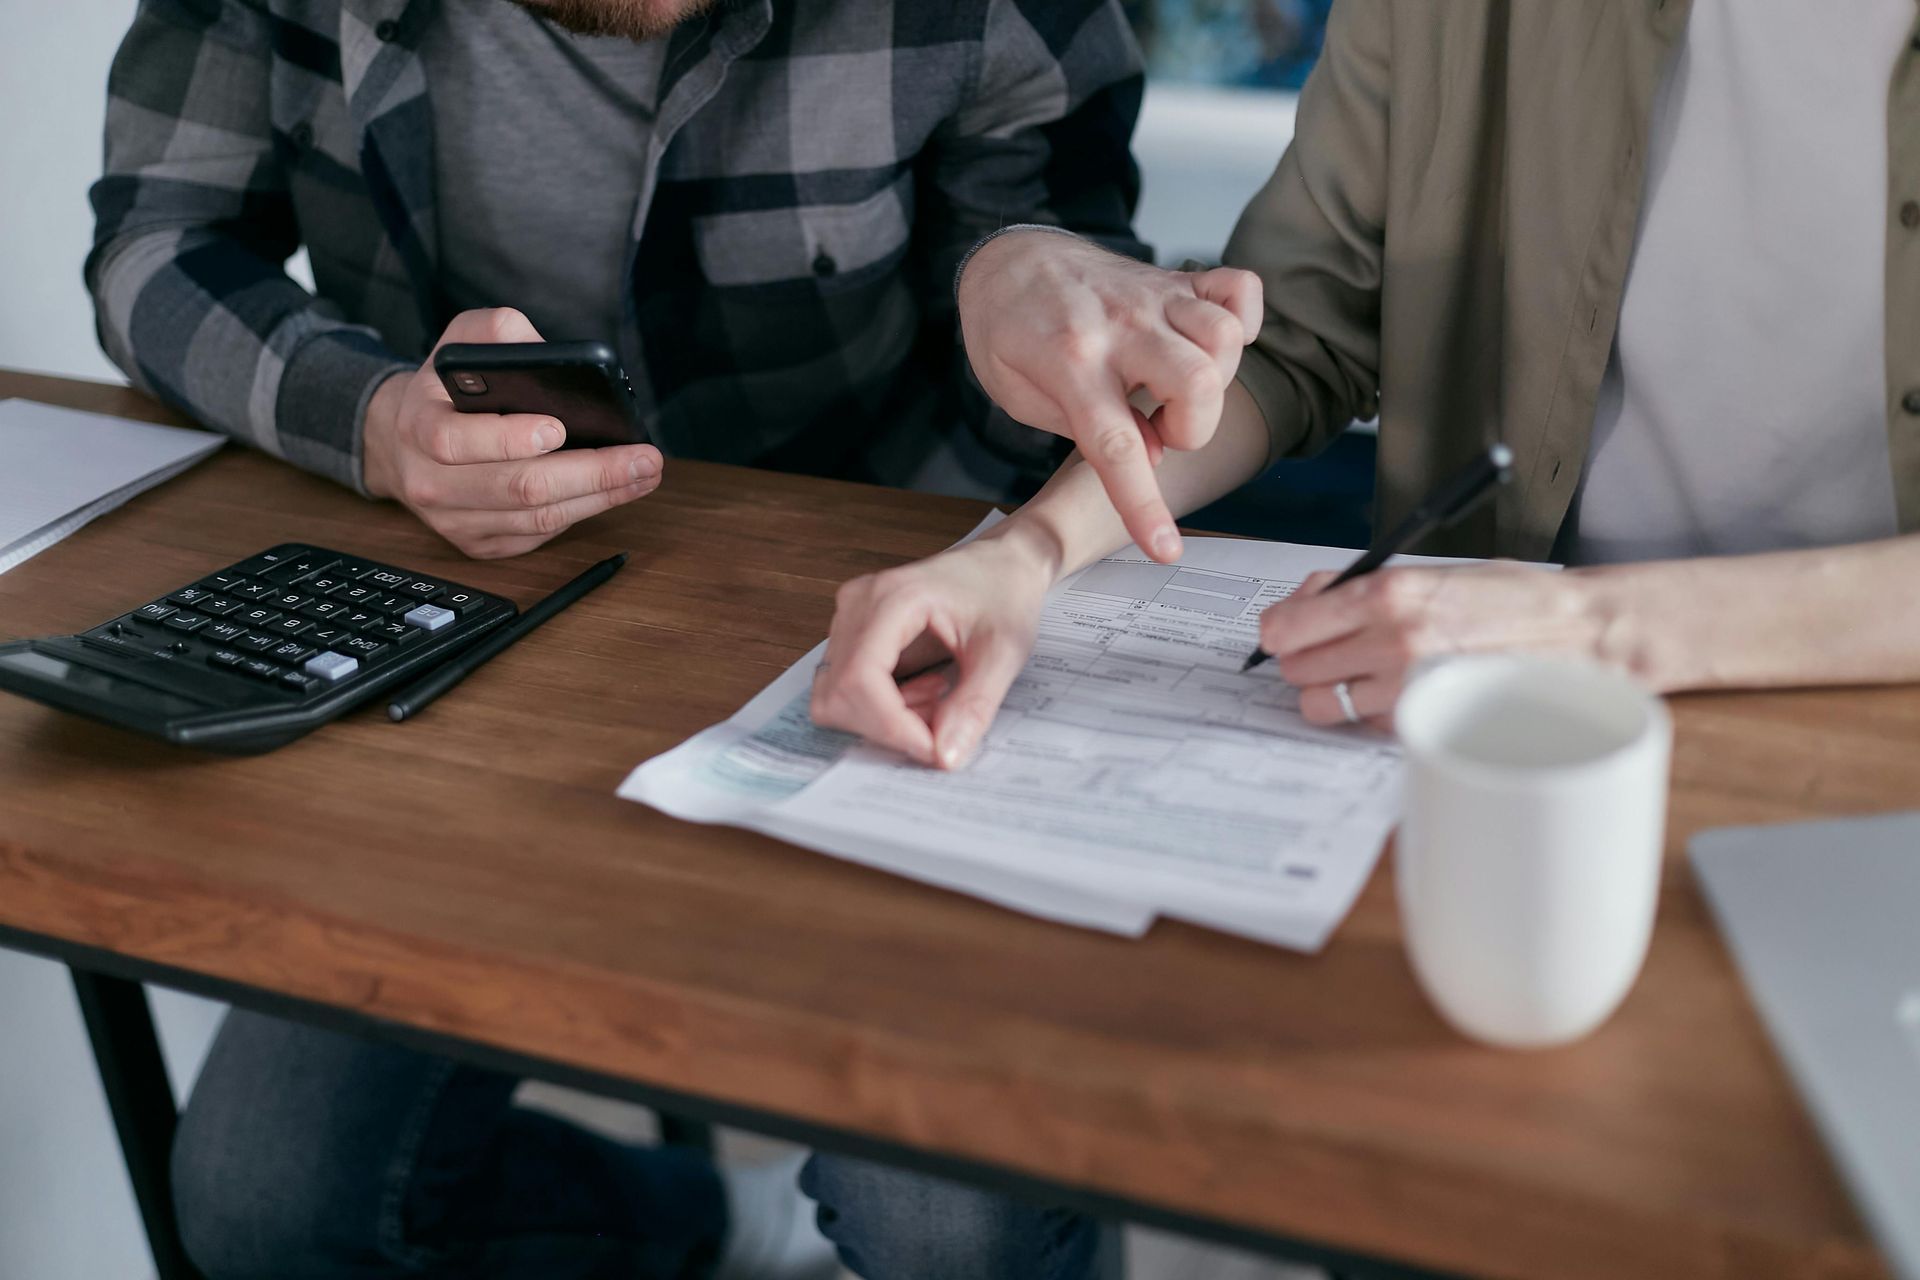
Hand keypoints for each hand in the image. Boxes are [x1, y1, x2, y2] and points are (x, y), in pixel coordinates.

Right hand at [362, 308, 662, 558]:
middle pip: (518, 487)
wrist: (405, 441)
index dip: (510, 438)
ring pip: (537, 518)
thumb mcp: (460, 342)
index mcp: (419, 425)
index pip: (459, 441)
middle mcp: (430, 481)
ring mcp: (453, 520)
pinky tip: (614, 493)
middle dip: (591, 473)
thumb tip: (547, 352)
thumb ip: (498, 332)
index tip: (559, 427)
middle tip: (643, 458)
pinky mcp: (478, 543)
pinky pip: (538, 535)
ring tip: (644, 474)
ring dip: (601, 498)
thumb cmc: (446, 389)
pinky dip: (582, 513)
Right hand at [810, 529, 1058, 768]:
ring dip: (884, 718)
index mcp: (893, 598)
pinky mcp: (853, 633)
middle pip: (839, 694)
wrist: (1003, 563)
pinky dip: (883, 708)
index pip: (860, 680)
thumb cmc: (1005, 591)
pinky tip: (924, 691)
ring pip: (836, 697)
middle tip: (941, 723)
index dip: (891, 727)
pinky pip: (845, 688)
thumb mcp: (1004, 652)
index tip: (934, 749)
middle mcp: (859, 604)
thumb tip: (943, 756)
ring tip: (936, 700)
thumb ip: (973, 706)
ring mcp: (850, 617)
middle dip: (888, 726)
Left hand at [957, 231, 1262, 562]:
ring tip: (1177, 390)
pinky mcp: (1176, 280)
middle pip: (1197, 383)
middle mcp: (1120, 327)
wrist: (1008, 261)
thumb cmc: (1008, 334)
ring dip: (1216, 380)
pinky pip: (1240, 290)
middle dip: (1194, 429)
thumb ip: (1087, 430)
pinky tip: (1210, 343)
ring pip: (1225, 337)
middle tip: (1161, 428)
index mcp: (1070, 364)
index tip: (1165, 548)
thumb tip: (1155, 455)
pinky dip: (1243, 320)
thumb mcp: (1020, 397)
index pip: (1117, 445)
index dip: (1145, 504)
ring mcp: (1153, 298)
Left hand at [1257, 564, 1619, 727]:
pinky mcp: (1426, 719)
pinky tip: (1403, 690)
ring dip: (1334, 691)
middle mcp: (1390, 639)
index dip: (1280, 631)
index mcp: (1386, 591)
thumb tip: (1304, 602)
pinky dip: (1374, 712)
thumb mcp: (1427, 570)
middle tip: (1333, 651)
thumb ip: (1359, 585)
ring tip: (1364, 674)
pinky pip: (1367, 723)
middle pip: (1295, 669)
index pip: (1286, 625)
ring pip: (1323, 705)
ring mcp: (1407, 686)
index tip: (1286, 633)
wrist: (1578, 632)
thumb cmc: (1507, 597)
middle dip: (1306, 660)